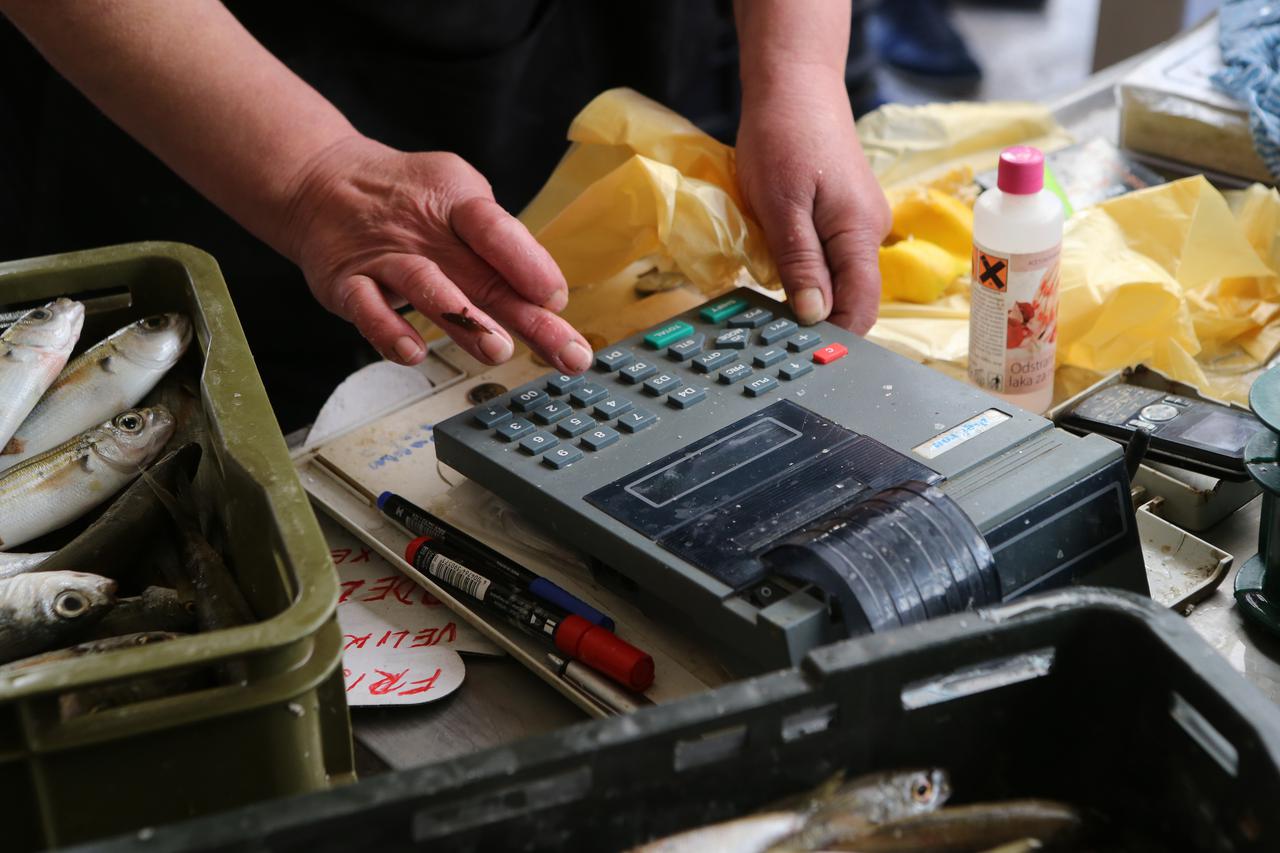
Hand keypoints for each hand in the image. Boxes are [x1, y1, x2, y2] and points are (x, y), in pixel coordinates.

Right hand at [282, 136, 592, 372]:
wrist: (322, 182)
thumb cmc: (411, 200)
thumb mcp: (459, 200)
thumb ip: (498, 246)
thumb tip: (545, 297)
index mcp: (458, 203)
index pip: (496, 229)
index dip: (528, 263)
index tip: (556, 298)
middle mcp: (423, 231)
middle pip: (482, 275)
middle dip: (529, 320)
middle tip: (567, 353)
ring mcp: (384, 257)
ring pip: (426, 287)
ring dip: (464, 320)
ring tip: (498, 350)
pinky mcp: (347, 283)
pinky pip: (367, 308)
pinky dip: (388, 331)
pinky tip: (413, 354)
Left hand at [735, 77, 889, 333]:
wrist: (793, 83)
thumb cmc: (782, 137)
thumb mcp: (780, 206)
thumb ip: (800, 263)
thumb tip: (814, 317)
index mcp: (860, 233)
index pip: (860, 307)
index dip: (831, 335)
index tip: (793, 350)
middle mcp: (869, 232)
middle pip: (850, 296)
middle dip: (814, 315)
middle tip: (768, 328)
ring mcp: (859, 222)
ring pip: (837, 276)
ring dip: (805, 289)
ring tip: (766, 291)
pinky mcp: (844, 212)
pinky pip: (829, 255)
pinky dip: (804, 265)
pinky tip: (776, 258)